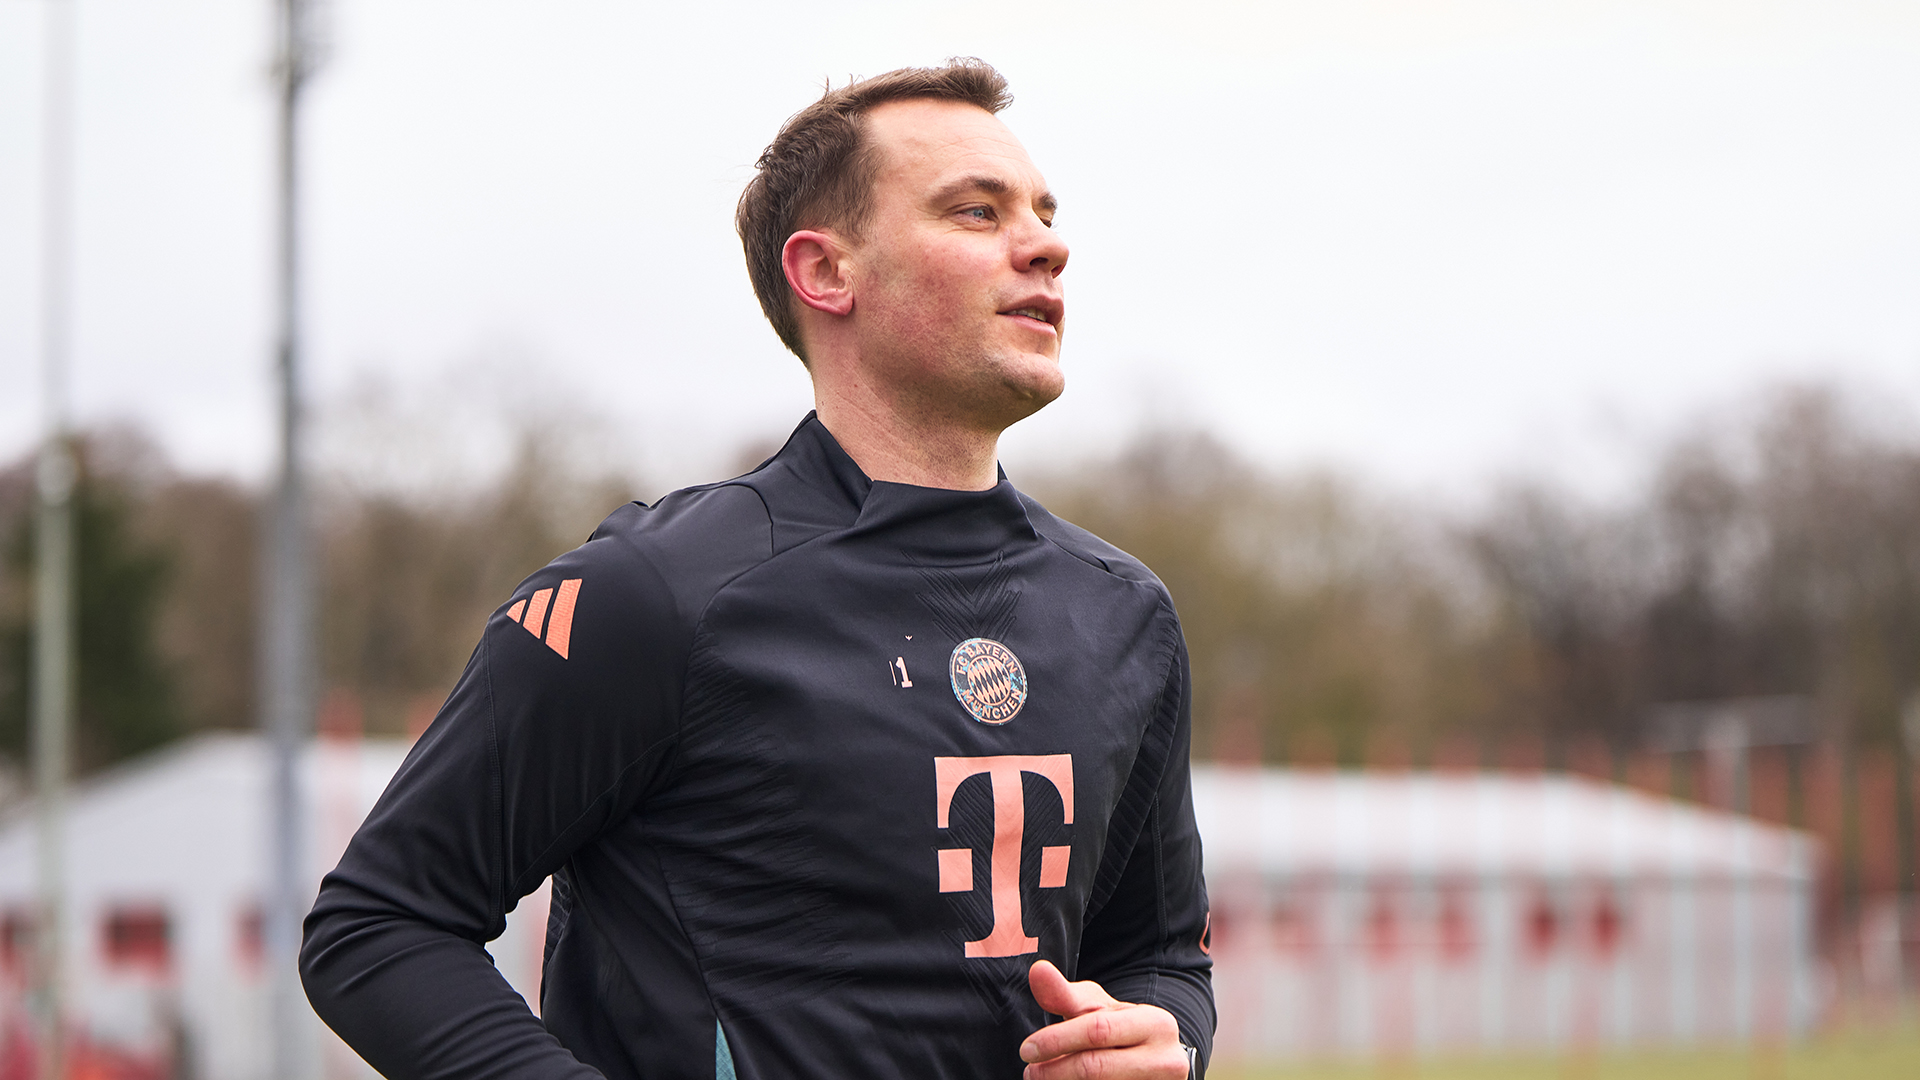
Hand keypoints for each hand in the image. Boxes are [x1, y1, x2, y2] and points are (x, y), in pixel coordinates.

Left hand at [1018, 960, 1189, 1079]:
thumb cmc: (1120, 1032)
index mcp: (1156, 1024)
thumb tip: (1037, 970)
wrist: (1158, 1066)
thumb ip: (1066, 994)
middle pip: (1096, 1067)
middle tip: (1031, 1072)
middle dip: (1055, 1070)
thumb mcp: (1100, 1010)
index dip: (1057, 1040)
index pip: (1098, 1030)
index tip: (1027, 1049)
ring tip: (1044, 1078)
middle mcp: (1167, 1060)